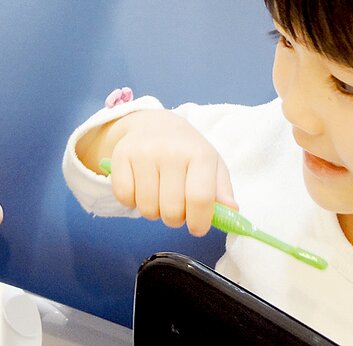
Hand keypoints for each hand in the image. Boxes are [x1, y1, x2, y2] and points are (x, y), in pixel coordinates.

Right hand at [104, 110, 236, 236]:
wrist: (152, 123)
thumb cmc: (186, 150)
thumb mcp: (211, 165)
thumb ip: (222, 191)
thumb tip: (232, 212)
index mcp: (199, 154)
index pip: (200, 198)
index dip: (199, 221)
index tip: (197, 228)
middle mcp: (171, 151)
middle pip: (172, 210)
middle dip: (174, 219)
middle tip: (175, 207)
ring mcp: (143, 152)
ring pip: (147, 208)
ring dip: (153, 211)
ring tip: (158, 195)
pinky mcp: (121, 154)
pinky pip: (124, 197)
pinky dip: (131, 201)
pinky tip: (139, 187)